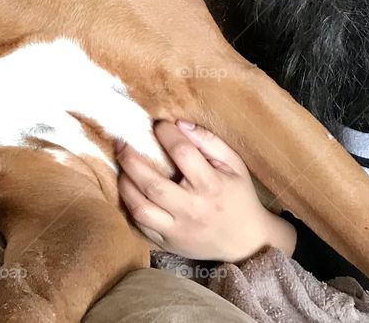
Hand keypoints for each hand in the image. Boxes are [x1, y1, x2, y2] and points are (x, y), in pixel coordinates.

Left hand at [116, 120, 295, 262]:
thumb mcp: (234, 165)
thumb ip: (209, 142)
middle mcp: (192, 209)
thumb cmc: (238, 197)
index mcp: (211, 185)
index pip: (182, 153)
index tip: (158, 124)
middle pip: (152, 184)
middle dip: (130, 159)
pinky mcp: (168, 244)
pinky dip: (129, 206)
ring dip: (125, 184)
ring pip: (140, 208)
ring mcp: (178, 230)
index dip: (166, 133)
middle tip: (122, 143)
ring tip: (122, 168)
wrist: (246, 243)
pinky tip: (130, 190)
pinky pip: (140, 225)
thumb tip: (179, 124)